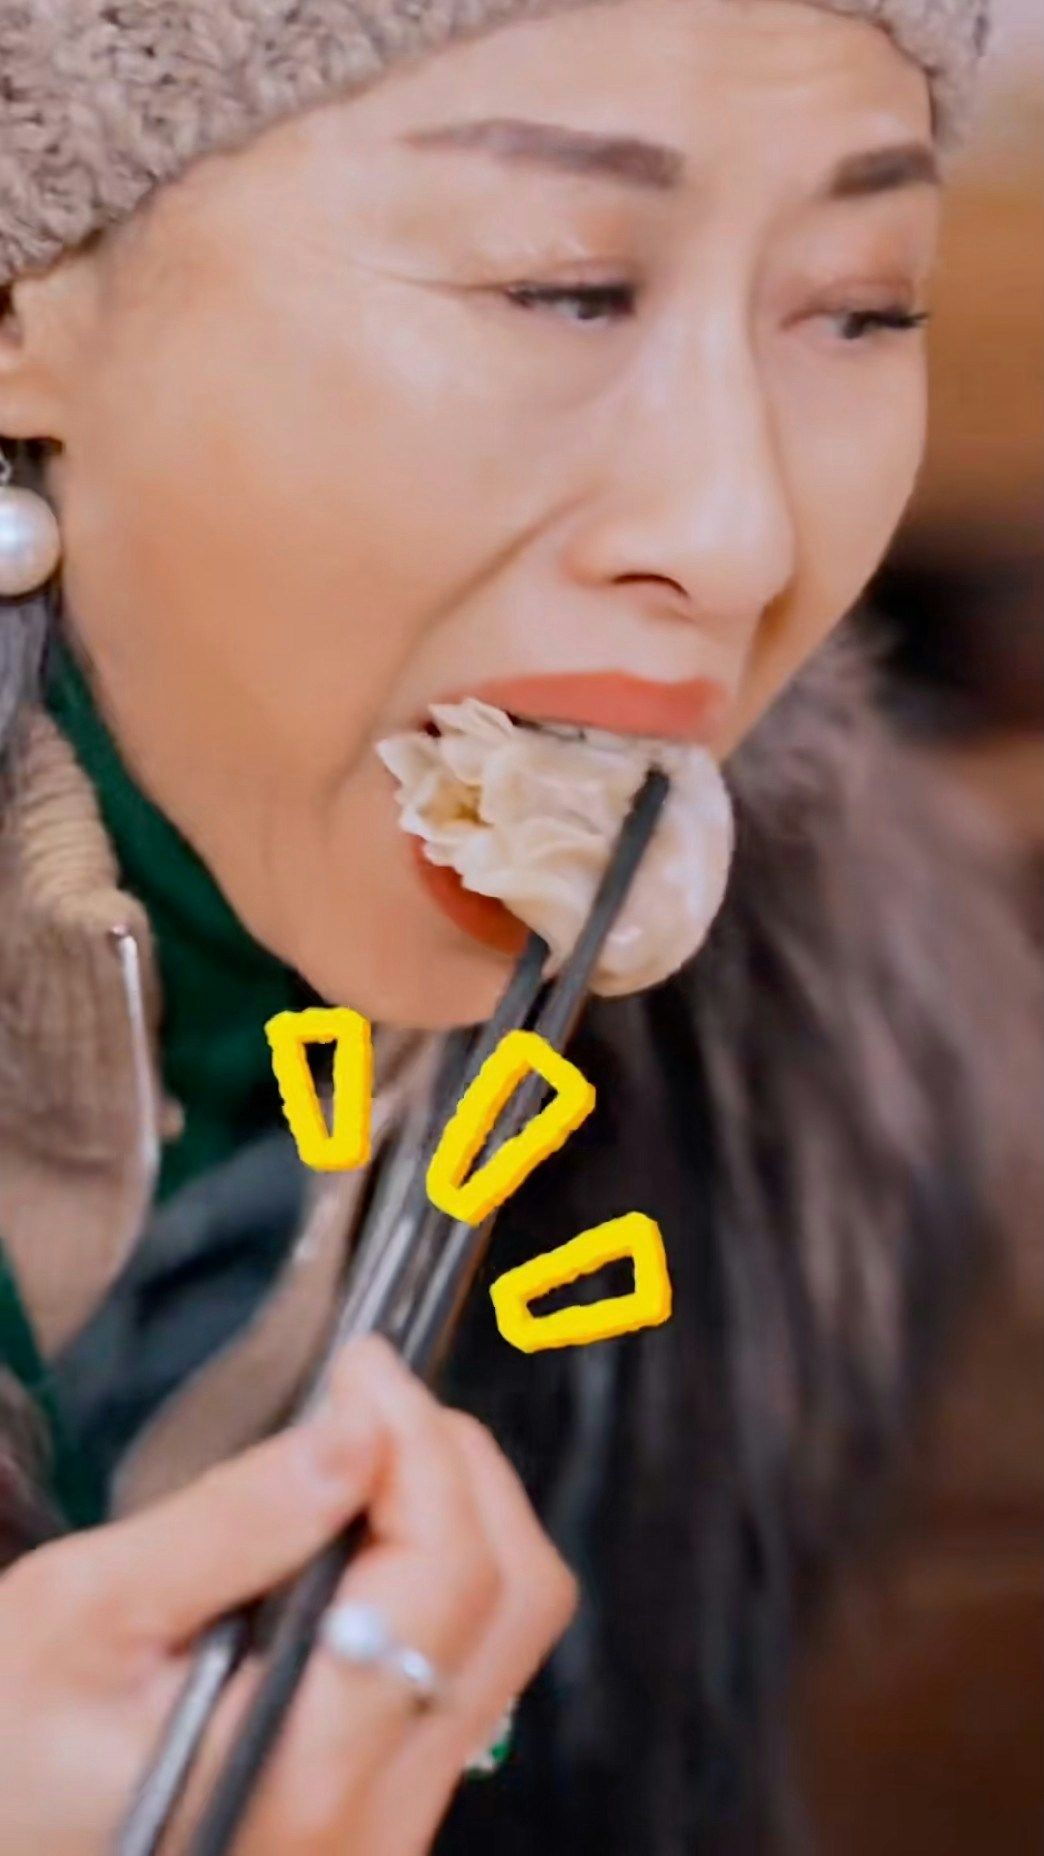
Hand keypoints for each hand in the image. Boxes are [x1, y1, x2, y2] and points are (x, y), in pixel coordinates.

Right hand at [0, 1336, 576, 1853]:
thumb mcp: (81, 1617)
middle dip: (459, 1464)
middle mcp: (379, 1816)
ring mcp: (395, 1825)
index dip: (422, 1441)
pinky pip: (469, 1671)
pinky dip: (444, 1574)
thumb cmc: (9, 1754)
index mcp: (305, 1768)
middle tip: (372, 1398)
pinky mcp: (386, 1813)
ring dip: (464, 1512)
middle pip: (518, 1598)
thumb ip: (231, 1523)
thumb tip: (359, 1429)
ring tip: (370, 1451)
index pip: (450, 1573)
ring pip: (512, 1633)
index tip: (364, 1368)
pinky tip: (363, 1534)